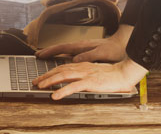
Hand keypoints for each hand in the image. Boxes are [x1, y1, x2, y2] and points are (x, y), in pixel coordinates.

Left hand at [32, 58, 146, 99]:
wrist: (124, 74)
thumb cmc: (111, 75)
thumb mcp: (93, 73)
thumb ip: (83, 74)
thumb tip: (73, 80)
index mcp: (81, 65)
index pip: (61, 67)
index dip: (49, 72)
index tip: (41, 77)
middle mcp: (80, 68)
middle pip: (58, 70)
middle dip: (45, 76)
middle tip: (35, 82)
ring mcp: (84, 74)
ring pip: (62, 76)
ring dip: (49, 81)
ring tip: (40, 86)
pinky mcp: (90, 82)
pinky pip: (73, 87)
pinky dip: (62, 90)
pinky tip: (54, 95)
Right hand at [35, 24, 132, 62]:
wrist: (123, 43)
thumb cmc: (115, 49)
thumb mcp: (102, 54)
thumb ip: (88, 56)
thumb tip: (74, 60)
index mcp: (82, 46)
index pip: (62, 48)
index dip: (50, 52)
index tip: (40, 55)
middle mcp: (80, 46)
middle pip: (60, 48)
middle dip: (48, 51)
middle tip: (37, 55)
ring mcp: (82, 48)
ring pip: (64, 50)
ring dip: (53, 53)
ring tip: (45, 57)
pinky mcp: (85, 51)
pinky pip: (69, 53)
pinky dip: (61, 55)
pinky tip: (61, 59)